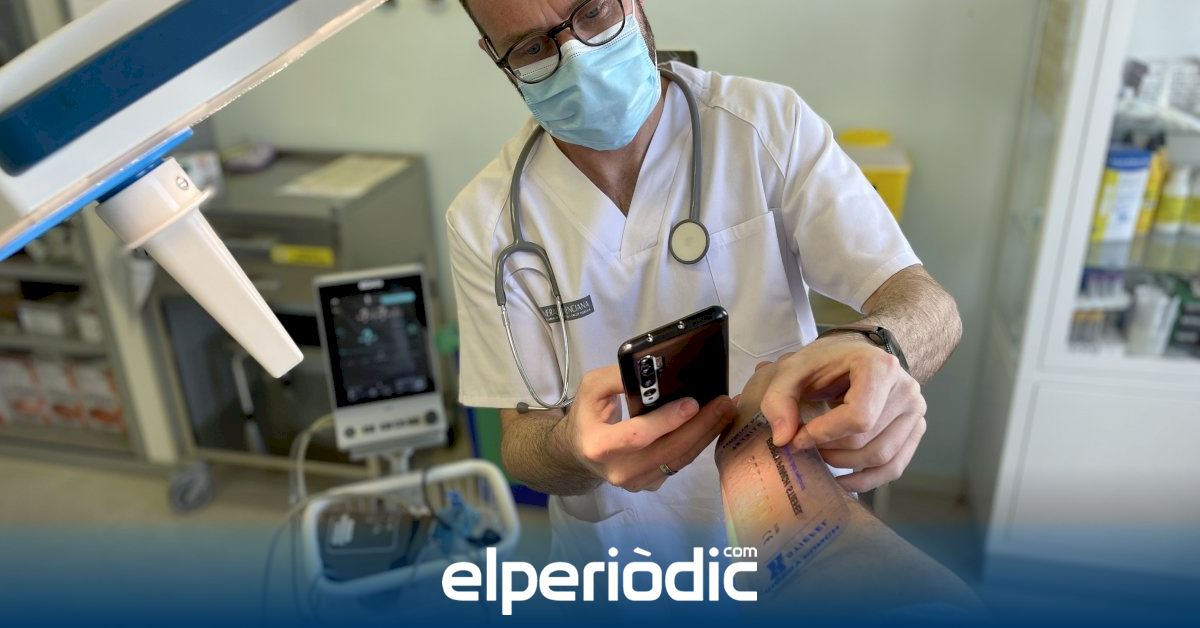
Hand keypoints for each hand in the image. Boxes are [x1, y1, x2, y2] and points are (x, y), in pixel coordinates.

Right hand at [561, 366, 736, 492]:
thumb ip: (617, 377)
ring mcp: (637, 482)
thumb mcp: (592, 388)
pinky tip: (714, 424)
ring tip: (728, 410)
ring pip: (680, 460)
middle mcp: (619, 471)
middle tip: (725, 402)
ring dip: (707, 434)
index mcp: (599, 446)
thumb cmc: (587, 415)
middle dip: (701, 426)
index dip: (666, 421)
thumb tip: (650, 369)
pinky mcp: (652, 484)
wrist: (580, 452)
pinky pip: (680, 463)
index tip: (692, 403)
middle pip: (668, 451)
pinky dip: (699, 443)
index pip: (637, 436)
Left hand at [757, 334, 926, 491]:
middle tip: (805, 446)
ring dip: (844, 465)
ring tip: (821, 455)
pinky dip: (868, 480)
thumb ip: (779, 398)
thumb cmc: (827, 360)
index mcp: (880, 368)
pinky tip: (843, 481)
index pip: (858, 417)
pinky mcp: (915, 430)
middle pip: (866, 440)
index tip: (798, 438)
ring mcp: (915, 412)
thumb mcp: (794, 368)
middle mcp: (906, 390)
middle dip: (830, 450)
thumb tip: (783, 439)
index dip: (824, 434)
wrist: (857, 354)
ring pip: (881, 458)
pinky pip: (894, 466)